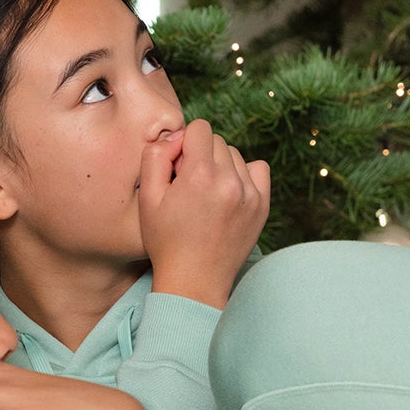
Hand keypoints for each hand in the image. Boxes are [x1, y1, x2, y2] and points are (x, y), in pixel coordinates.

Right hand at [140, 118, 270, 310]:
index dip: (184, 145)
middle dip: (201, 155)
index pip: (199, 128)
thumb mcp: (147, 197)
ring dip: (221, 166)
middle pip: (217, 141)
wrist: (195, 281)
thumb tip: (176, 139)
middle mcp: (229, 180)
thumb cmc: (166, 241)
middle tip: (189, 186)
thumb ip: (156, 156)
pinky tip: (228, 192)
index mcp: (199, 175)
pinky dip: (243, 174)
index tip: (178, 168)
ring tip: (208, 194)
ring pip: (235, 155)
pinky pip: (258, 169)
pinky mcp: (262, 205)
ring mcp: (250, 194)